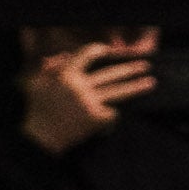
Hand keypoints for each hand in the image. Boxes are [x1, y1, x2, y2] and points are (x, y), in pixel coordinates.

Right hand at [21, 33, 154, 154]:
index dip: (98, 50)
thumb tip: (63, 56)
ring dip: (137, 87)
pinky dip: (110, 117)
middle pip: (110, 74)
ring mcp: (90, 103)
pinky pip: (112, 113)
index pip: (86, 56)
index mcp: (65, 76)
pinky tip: (109, 122)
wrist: (40, 139)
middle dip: (130, 69)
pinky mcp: (96, 118)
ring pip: (119, 92)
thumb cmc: (38, 111)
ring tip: (152, 83)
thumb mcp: (37, 85)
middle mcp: (79, 87)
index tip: (109, 50)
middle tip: (146, 65)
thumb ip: (50, 69)